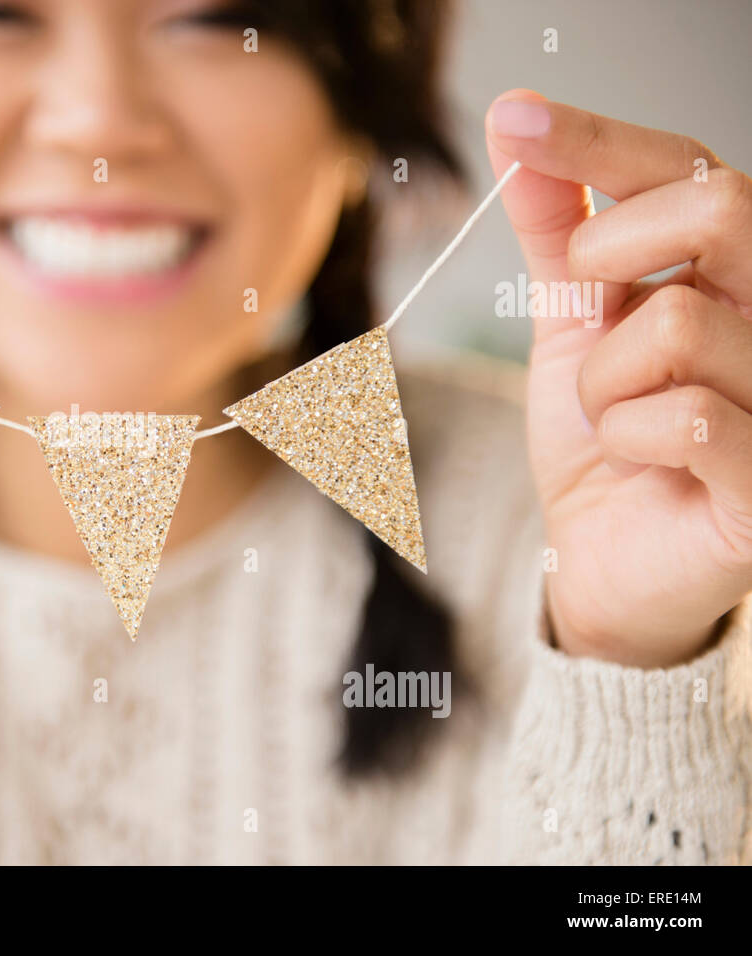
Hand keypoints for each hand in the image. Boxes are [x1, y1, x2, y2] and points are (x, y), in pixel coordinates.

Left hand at [486, 89, 751, 667]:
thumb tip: (515, 130)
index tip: (514, 115)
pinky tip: (638, 461)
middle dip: (609, 251)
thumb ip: (554, 235)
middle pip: (723, 208)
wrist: (604, 562)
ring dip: (604, 381)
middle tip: (585, 312)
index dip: (600, 138)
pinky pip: (689, 418)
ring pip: (679, 326)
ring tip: (614, 418)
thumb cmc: (602, 440)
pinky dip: (627, 437)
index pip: (688, 167)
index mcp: (735, 270)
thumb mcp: (569, 327)